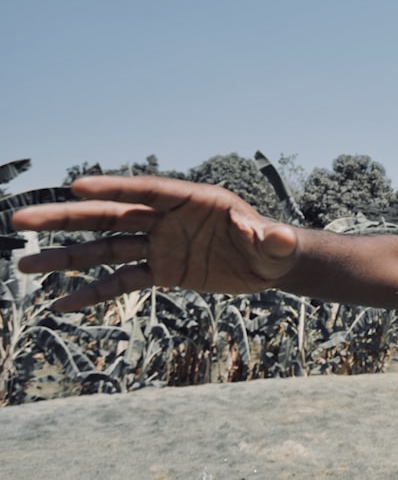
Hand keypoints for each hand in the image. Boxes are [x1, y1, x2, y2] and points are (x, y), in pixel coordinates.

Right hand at [12, 176, 298, 310]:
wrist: (268, 266)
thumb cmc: (272, 248)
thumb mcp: (274, 245)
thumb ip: (271, 239)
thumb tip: (279, 237)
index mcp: (192, 201)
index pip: (147, 191)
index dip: (114, 188)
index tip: (77, 186)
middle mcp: (168, 220)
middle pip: (111, 216)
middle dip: (68, 218)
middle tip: (22, 218)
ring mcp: (160, 245)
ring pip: (106, 249)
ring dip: (67, 257)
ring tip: (25, 262)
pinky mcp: (161, 271)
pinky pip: (121, 282)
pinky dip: (93, 294)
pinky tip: (61, 305)